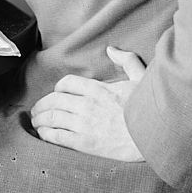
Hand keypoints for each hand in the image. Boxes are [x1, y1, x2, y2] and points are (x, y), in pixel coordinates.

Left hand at [30, 46, 145, 160]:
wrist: (155, 139)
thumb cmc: (149, 109)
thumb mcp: (141, 78)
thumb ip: (126, 61)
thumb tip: (111, 49)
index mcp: (98, 88)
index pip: (67, 83)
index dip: (58, 88)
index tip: (56, 94)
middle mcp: (87, 104)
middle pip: (54, 100)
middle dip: (42, 104)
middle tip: (36, 110)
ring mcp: (84, 124)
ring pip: (52, 117)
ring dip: (40, 119)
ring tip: (36, 122)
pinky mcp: (85, 143)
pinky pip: (57, 136)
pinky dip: (46, 134)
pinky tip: (42, 134)